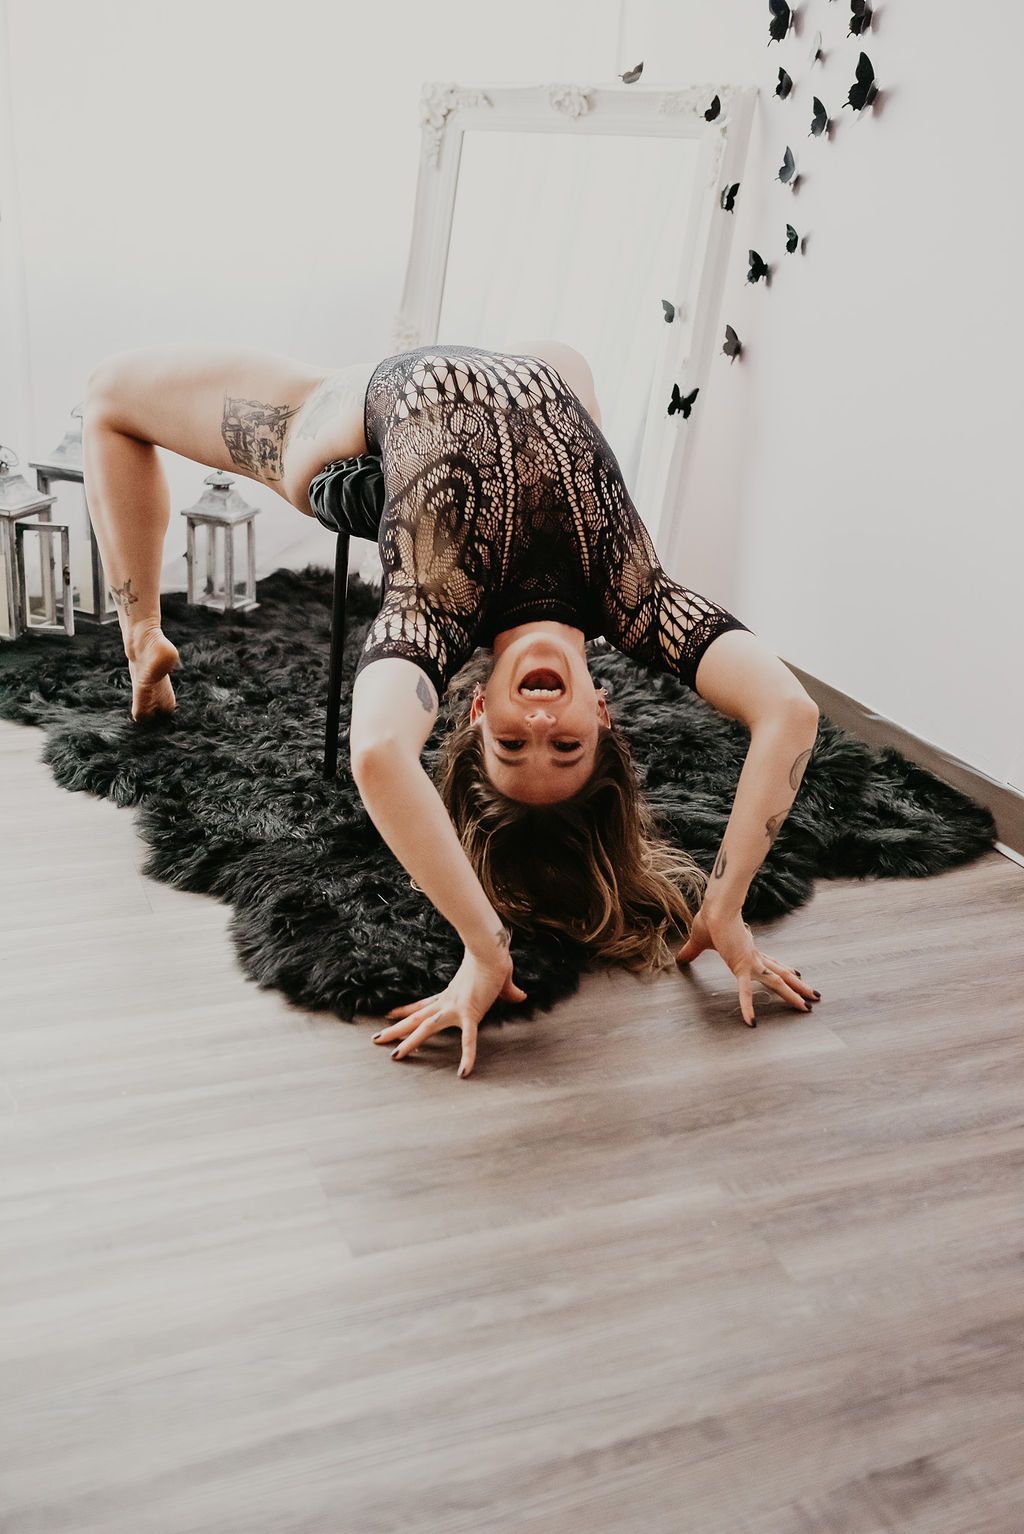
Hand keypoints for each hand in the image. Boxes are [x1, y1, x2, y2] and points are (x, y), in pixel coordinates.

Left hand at [371, 945, 526, 1077]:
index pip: (422, 1006)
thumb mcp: (500, 980)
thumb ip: (509, 991)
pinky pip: (468, 1039)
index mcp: (450, 994)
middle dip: (395, 1029)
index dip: (406, 1011)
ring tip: (393, 1055)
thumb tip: (521, 996)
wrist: (492, 949)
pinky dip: (467, 1056)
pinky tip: (464, 1072)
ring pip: (425, 1027)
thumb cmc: (495, 960)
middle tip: (375, 1039)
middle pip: (416, 1018)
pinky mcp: (469, 1013)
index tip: (390, 1015)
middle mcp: (447, 1002)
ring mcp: (455, 1008)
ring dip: (408, 1040)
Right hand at [675, 906, 820, 1026]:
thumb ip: (692, 952)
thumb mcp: (699, 940)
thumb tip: (680, 959)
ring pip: (777, 981)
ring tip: (808, 1007)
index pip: (770, 962)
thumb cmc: (709, 919)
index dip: (783, 969)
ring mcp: (751, 962)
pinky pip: (745, 991)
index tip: (796, 974)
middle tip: (814, 997)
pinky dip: (747, 1006)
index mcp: (748, 949)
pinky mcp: (741, 966)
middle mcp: (754, 956)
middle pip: (781, 973)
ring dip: (793, 994)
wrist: (716, 908)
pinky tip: (751, 1021)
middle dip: (798, 986)